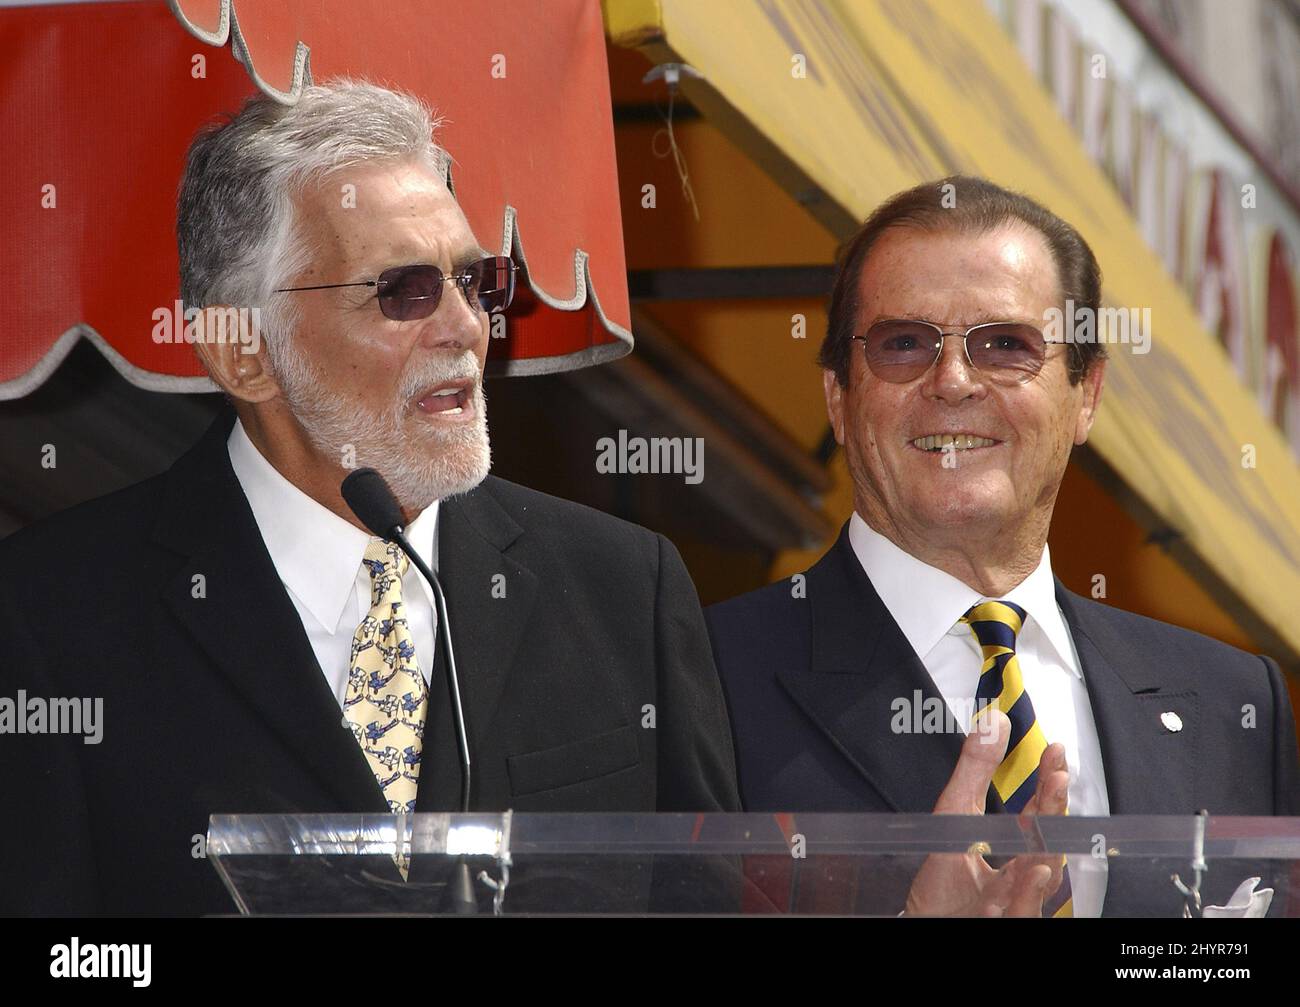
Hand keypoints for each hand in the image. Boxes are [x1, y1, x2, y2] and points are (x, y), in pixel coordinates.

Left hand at [902, 709, 1070, 916]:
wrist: (927, 918)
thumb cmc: (945, 876)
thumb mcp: (956, 813)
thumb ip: (976, 770)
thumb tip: (994, 722)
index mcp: (1015, 848)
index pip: (1039, 814)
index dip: (1049, 785)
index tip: (1056, 752)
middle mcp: (1020, 876)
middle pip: (1046, 848)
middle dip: (1052, 816)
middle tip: (1056, 782)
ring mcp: (1011, 903)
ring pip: (1035, 894)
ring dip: (1037, 875)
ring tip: (1037, 859)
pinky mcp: (996, 924)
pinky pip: (1007, 921)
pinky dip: (1004, 912)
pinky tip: (995, 905)